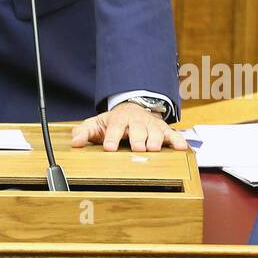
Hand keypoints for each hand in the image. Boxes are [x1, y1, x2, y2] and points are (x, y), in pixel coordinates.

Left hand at [71, 101, 188, 151]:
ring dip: (155, 140)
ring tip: (154, 149)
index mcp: (119, 119)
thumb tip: (75, 142)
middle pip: (138, 129)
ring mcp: (151, 126)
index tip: (109, 148)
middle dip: (138, 138)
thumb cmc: (113, 122)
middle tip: (137, 148)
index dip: (112, 137)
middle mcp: (137, 121)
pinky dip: (178, 140)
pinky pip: (172, 135)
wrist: (132, 109)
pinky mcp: (163, 131)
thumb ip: (84, 132)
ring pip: (155, 132)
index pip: (115, 127)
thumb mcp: (96, 124)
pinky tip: (182, 147)